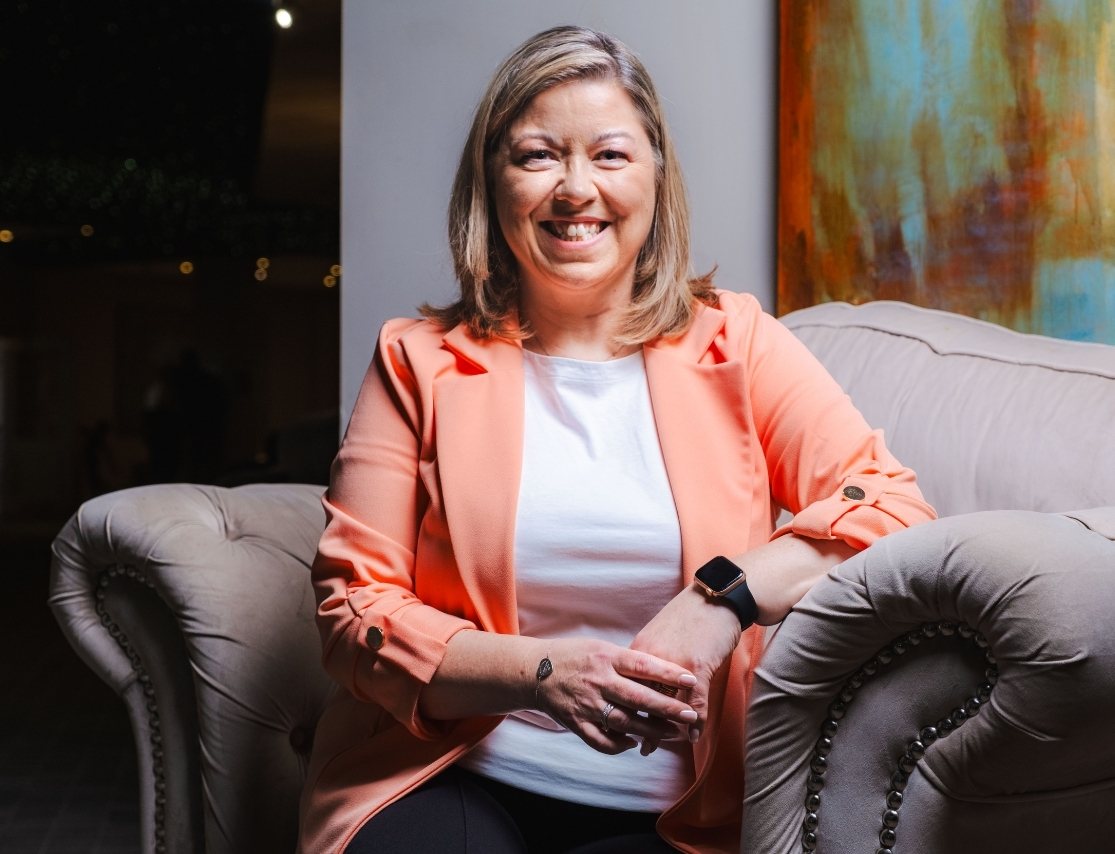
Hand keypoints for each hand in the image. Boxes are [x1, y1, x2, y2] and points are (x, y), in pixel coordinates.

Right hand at [534, 637, 699, 754]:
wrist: (535, 671)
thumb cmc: (575, 656)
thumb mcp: (601, 647)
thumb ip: (627, 661)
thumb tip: (663, 673)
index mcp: (605, 657)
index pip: (643, 665)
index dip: (668, 673)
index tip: (691, 680)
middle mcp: (597, 681)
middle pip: (638, 697)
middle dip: (667, 708)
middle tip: (689, 715)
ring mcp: (586, 704)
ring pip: (624, 722)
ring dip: (650, 730)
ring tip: (672, 733)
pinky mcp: (576, 723)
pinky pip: (601, 741)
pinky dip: (619, 745)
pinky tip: (633, 742)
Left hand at [629, 585, 741, 749]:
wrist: (715, 597)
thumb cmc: (688, 617)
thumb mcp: (658, 636)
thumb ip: (648, 659)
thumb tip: (641, 681)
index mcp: (638, 651)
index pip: (625, 687)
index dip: (625, 709)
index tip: (622, 726)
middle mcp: (650, 659)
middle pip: (641, 700)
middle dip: (640, 726)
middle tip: (643, 746)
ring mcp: (673, 665)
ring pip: (666, 705)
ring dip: (665, 729)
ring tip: (662, 746)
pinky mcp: (696, 666)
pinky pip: (694, 702)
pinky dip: (695, 722)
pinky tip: (694, 736)